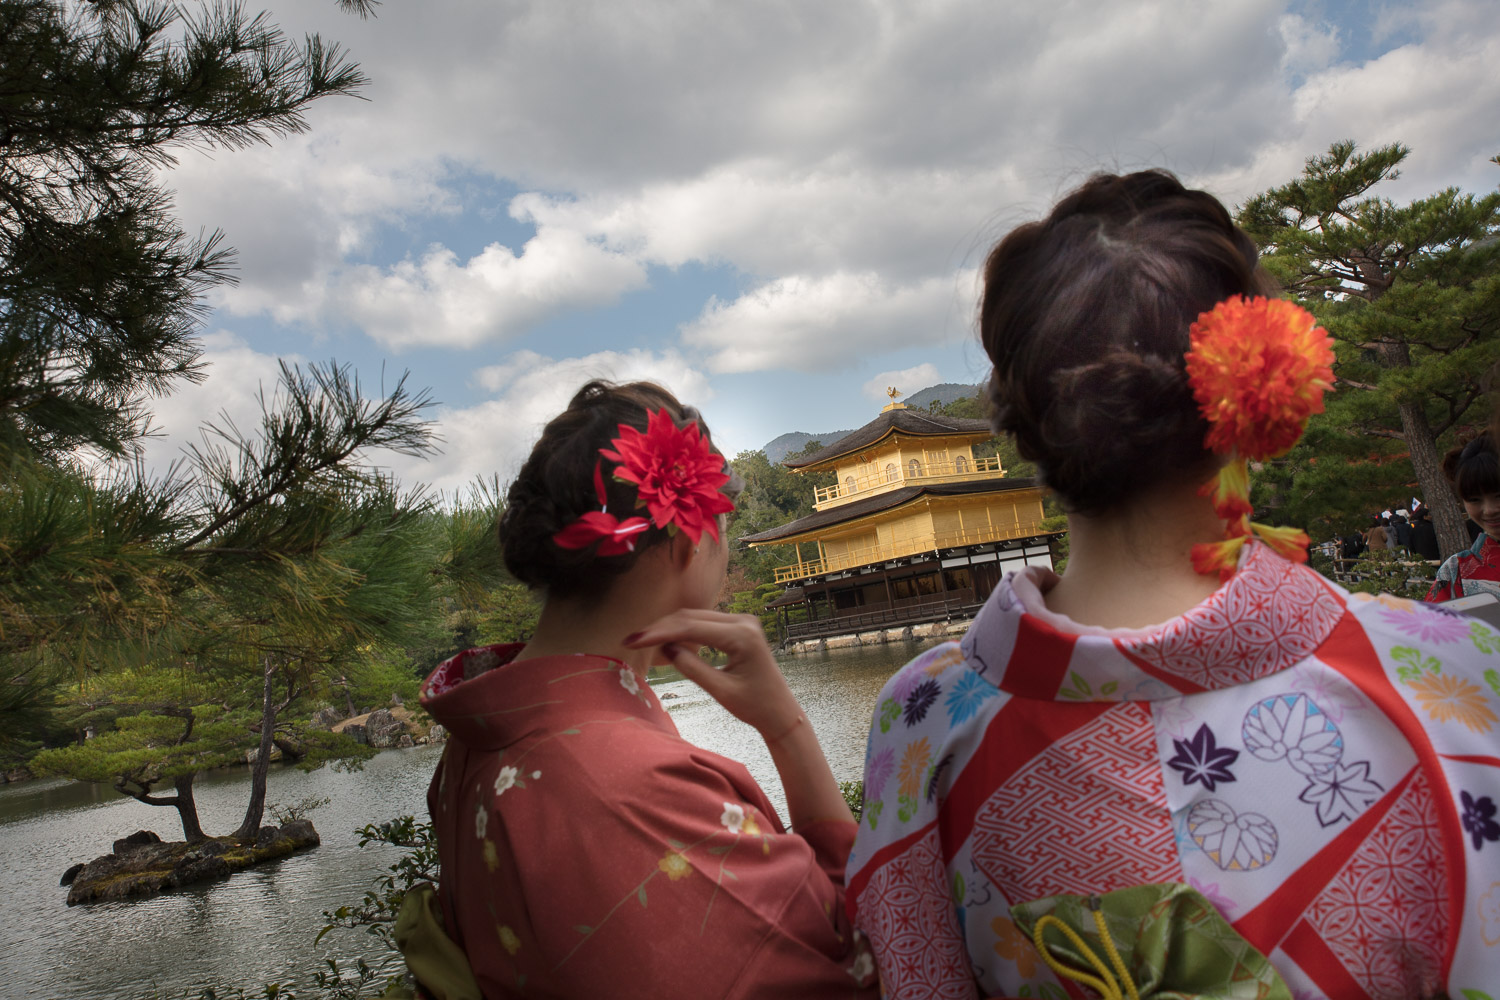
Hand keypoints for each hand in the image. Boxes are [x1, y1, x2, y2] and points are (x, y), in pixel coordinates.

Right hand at [624, 609, 802, 741]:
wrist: (780, 712)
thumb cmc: (755, 706)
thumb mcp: (721, 691)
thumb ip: (692, 668)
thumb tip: (665, 648)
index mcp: (742, 635)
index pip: (691, 627)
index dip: (659, 633)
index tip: (632, 641)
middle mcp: (743, 621)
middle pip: (690, 617)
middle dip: (660, 628)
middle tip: (631, 641)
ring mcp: (742, 621)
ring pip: (695, 617)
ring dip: (669, 628)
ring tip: (643, 642)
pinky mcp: (738, 627)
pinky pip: (704, 623)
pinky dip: (683, 631)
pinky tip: (665, 642)